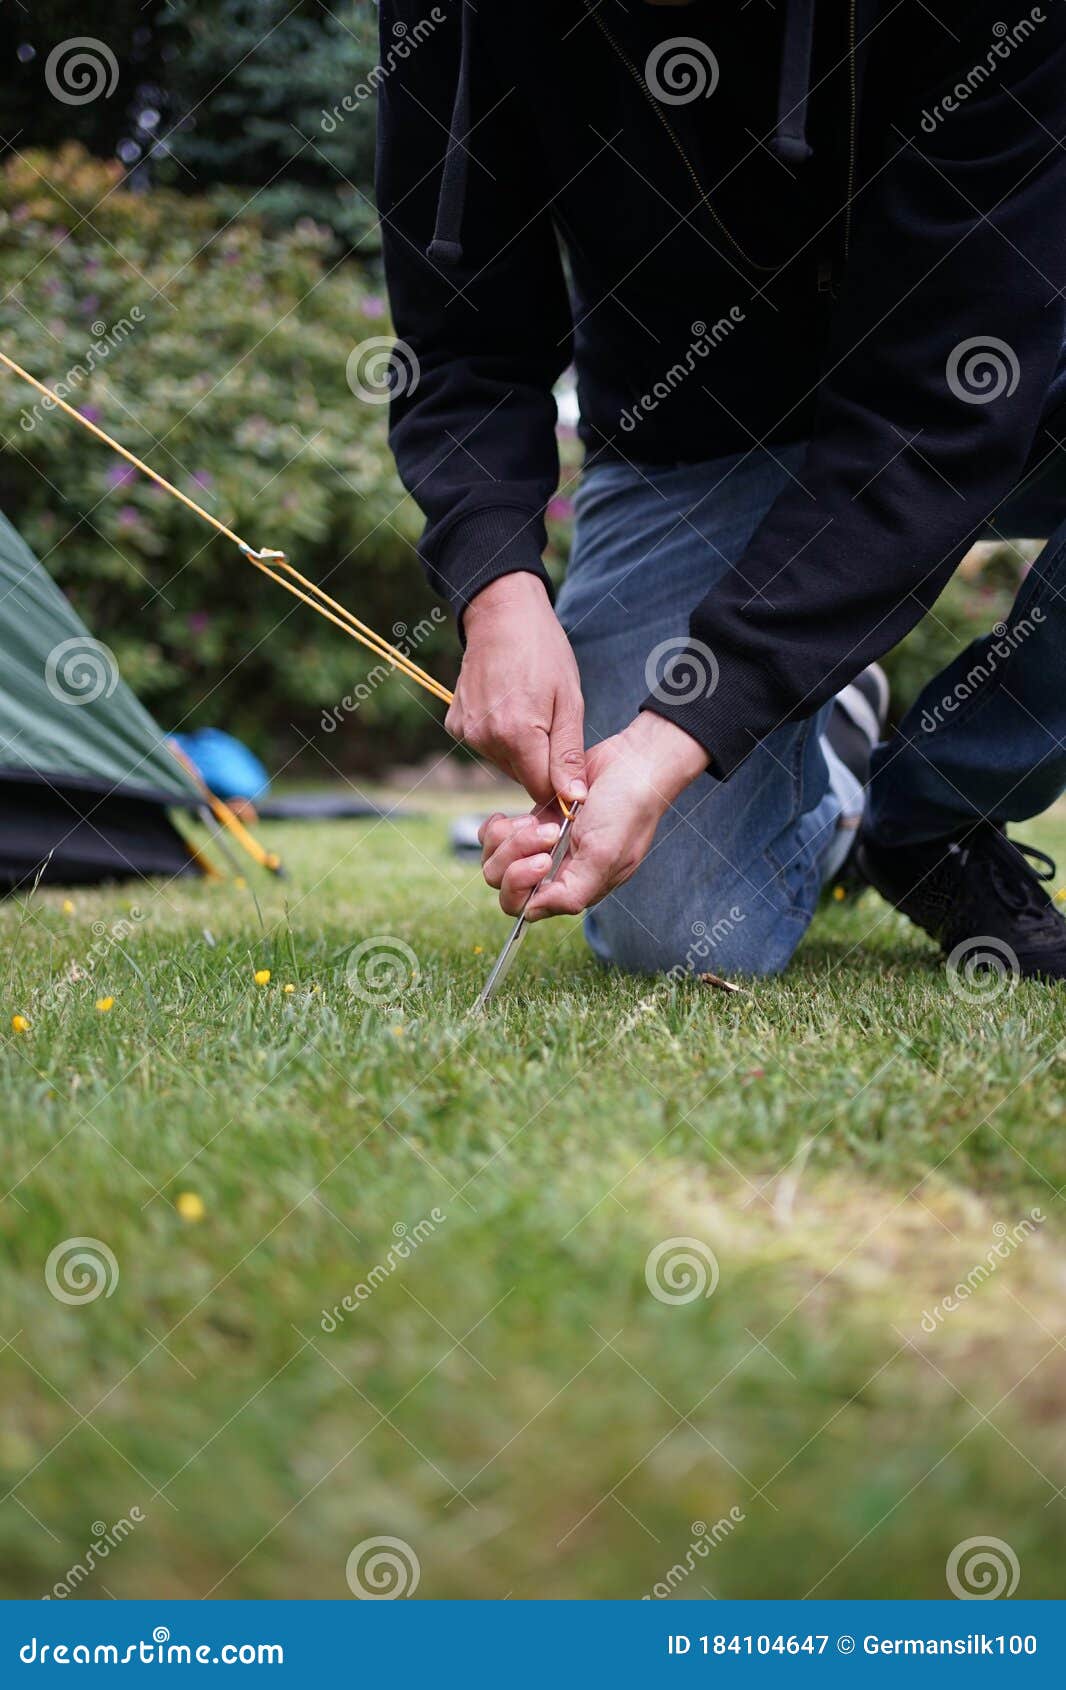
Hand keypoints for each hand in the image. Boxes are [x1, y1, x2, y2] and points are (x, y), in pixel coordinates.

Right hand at [446, 574, 586, 806]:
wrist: (502, 615)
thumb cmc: (544, 652)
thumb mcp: (570, 701)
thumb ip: (569, 754)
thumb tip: (575, 798)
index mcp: (518, 735)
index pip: (541, 789)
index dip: (559, 781)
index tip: (568, 761)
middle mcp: (486, 739)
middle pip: (521, 777)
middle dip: (539, 761)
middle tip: (549, 722)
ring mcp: (467, 732)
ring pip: (503, 762)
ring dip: (518, 748)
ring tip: (527, 708)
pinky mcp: (456, 724)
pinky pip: (485, 745)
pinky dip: (497, 734)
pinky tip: (505, 704)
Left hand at [479, 712, 707, 919]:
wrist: (633, 764)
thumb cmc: (626, 810)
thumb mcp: (604, 857)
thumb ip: (571, 893)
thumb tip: (531, 912)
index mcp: (573, 889)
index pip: (524, 906)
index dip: (523, 883)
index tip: (545, 857)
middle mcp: (554, 872)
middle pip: (502, 883)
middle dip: (515, 857)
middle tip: (548, 832)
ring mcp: (541, 847)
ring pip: (495, 859)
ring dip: (510, 839)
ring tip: (539, 821)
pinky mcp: (532, 823)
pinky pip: (495, 837)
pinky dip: (498, 828)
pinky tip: (520, 816)